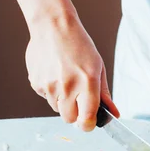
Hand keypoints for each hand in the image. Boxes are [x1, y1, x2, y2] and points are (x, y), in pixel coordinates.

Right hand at [26, 12, 118, 130]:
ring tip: (66, 79)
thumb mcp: (98, 68)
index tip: (89, 122)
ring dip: (62, 101)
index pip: (86, 120)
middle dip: (75, 114)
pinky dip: (51, 91)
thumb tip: (113, 114)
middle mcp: (67, 87)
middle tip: (78, 99)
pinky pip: (46, 97)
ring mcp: (49, 86)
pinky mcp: (36, 83)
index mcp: (87, 83)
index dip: (88, 124)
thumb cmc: (79, 45)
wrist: (53, 26)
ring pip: (56, 109)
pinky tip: (54, 74)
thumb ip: (105, 94)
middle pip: (69, 119)